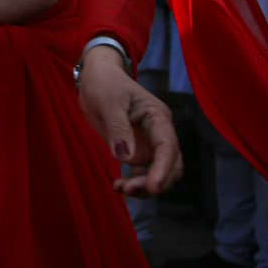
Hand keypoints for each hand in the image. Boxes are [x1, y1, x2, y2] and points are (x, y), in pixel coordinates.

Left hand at [78, 46, 183, 197]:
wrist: (96, 77)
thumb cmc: (104, 83)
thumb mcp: (108, 102)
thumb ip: (118, 128)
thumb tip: (125, 157)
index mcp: (157, 116)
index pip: (168, 146)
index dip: (162, 169)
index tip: (152, 188)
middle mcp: (159, 132)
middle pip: (170, 164)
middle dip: (155, 181)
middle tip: (128, 189)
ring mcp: (150, 142)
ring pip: (159, 172)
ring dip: (145, 185)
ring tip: (120, 188)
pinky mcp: (138, 149)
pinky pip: (143, 172)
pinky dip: (135, 182)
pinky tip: (118, 185)